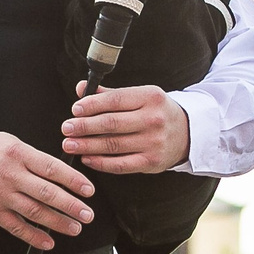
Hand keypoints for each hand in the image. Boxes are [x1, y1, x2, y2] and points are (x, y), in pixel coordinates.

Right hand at [0, 130, 93, 252]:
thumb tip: (61, 173)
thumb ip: (34, 158)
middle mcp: (11, 175)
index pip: (53, 169)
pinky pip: (16, 227)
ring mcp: (1, 195)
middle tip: (87, 214)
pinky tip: (48, 241)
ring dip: (58, 223)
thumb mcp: (11, 142)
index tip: (88, 190)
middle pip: (47, 193)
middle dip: (71, 206)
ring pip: (35, 212)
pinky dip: (34, 237)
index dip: (74, 181)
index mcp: (19, 154)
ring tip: (74, 227)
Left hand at [62, 83, 189, 173]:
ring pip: (113, 145)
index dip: (92, 105)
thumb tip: (80, 88)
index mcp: (150, 97)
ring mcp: (153, 142)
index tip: (75, 109)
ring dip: (87, 145)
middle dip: (85, 126)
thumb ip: (110, 94)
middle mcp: (153, 119)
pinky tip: (86, 158)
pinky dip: (100, 162)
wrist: (187, 133)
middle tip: (66, 128)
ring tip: (69, 144)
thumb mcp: (140, 97)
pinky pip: (120, 164)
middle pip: (112, 123)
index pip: (116, 100)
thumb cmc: (156, 112)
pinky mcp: (151, 162)